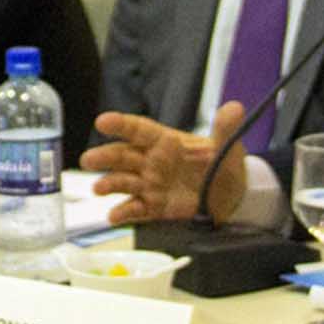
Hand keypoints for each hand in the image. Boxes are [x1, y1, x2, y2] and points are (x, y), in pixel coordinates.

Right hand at [82, 102, 250, 224]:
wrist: (231, 197)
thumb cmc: (223, 165)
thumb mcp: (227, 147)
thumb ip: (225, 129)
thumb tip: (234, 108)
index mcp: (166, 141)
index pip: (139, 129)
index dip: (121, 125)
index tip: (102, 121)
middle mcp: (152, 161)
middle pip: (123, 155)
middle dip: (105, 157)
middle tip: (89, 159)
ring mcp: (150, 184)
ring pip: (124, 181)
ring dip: (109, 184)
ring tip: (98, 189)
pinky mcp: (154, 206)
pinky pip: (135, 209)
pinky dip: (124, 212)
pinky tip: (114, 215)